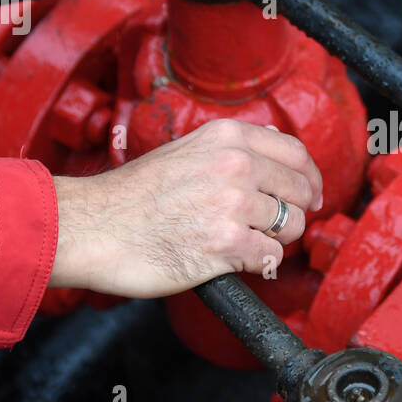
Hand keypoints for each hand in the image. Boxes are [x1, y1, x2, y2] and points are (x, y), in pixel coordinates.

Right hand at [49, 119, 322, 297]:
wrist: (92, 227)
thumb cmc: (132, 195)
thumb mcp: (185, 150)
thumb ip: (231, 148)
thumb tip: (276, 144)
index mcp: (227, 137)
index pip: (296, 153)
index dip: (309, 178)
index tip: (309, 194)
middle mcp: (235, 165)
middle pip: (300, 191)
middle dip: (294, 212)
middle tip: (275, 226)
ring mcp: (232, 204)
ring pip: (290, 226)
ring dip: (275, 240)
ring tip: (247, 243)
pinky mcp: (226, 244)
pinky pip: (270, 256)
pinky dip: (260, 263)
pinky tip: (236, 260)